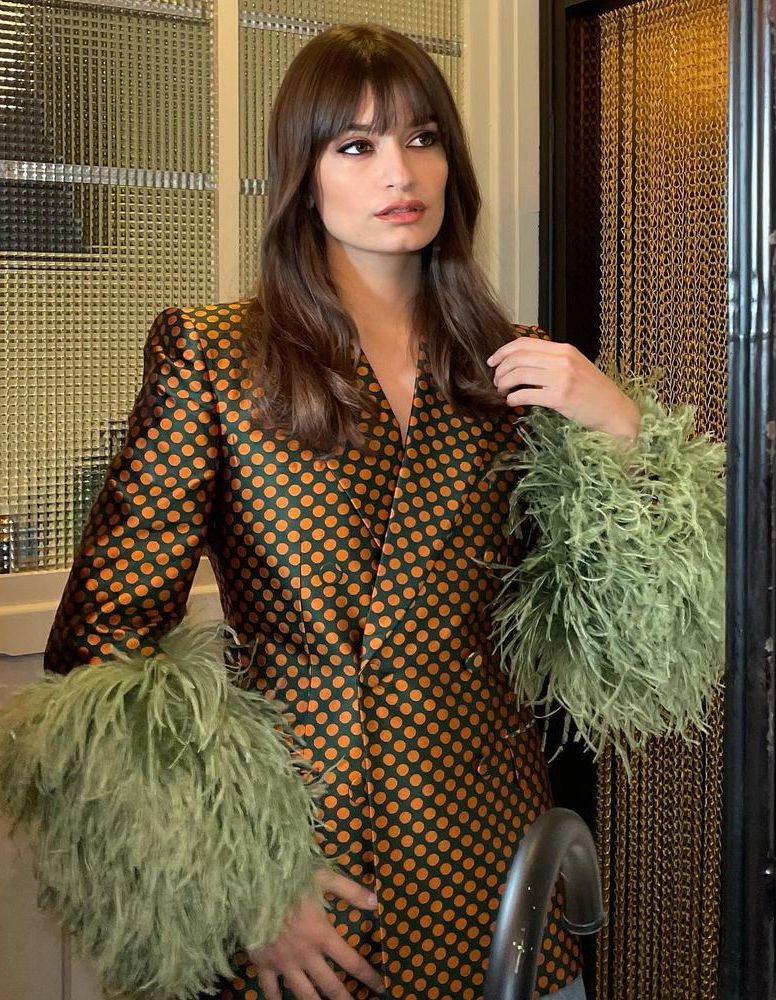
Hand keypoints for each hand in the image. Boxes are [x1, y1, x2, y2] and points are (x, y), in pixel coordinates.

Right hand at [247, 868, 385, 999]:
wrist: (250, 887)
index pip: (351, 962)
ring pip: (303, 994)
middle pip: (330, 985)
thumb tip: (376, 902)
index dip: (368, 976)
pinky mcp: (263, 964)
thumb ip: (350, 890)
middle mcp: (306, 955)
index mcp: (322, 935)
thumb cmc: (288, 880)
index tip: (381, 987)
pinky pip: (270, 989)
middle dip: (345, 999)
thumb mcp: (323, 878)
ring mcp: (284, 963)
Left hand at [486, 336, 640, 440]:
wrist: (614, 410)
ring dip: (504, 384)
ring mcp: (562, 378)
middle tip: (496, 381)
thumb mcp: (575, 367)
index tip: (492, 362)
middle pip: (518, 358)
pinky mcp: (560, 397)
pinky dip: (513, 398)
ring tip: (503, 392)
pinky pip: (526, 394)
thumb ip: (552, 361)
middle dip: (501, 370)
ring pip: (519, 375)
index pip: (525, 343)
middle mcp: (562, 360)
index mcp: (564, 350)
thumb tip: (521, 362)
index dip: (503, 351)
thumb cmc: (593, 391)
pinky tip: (512, 402)